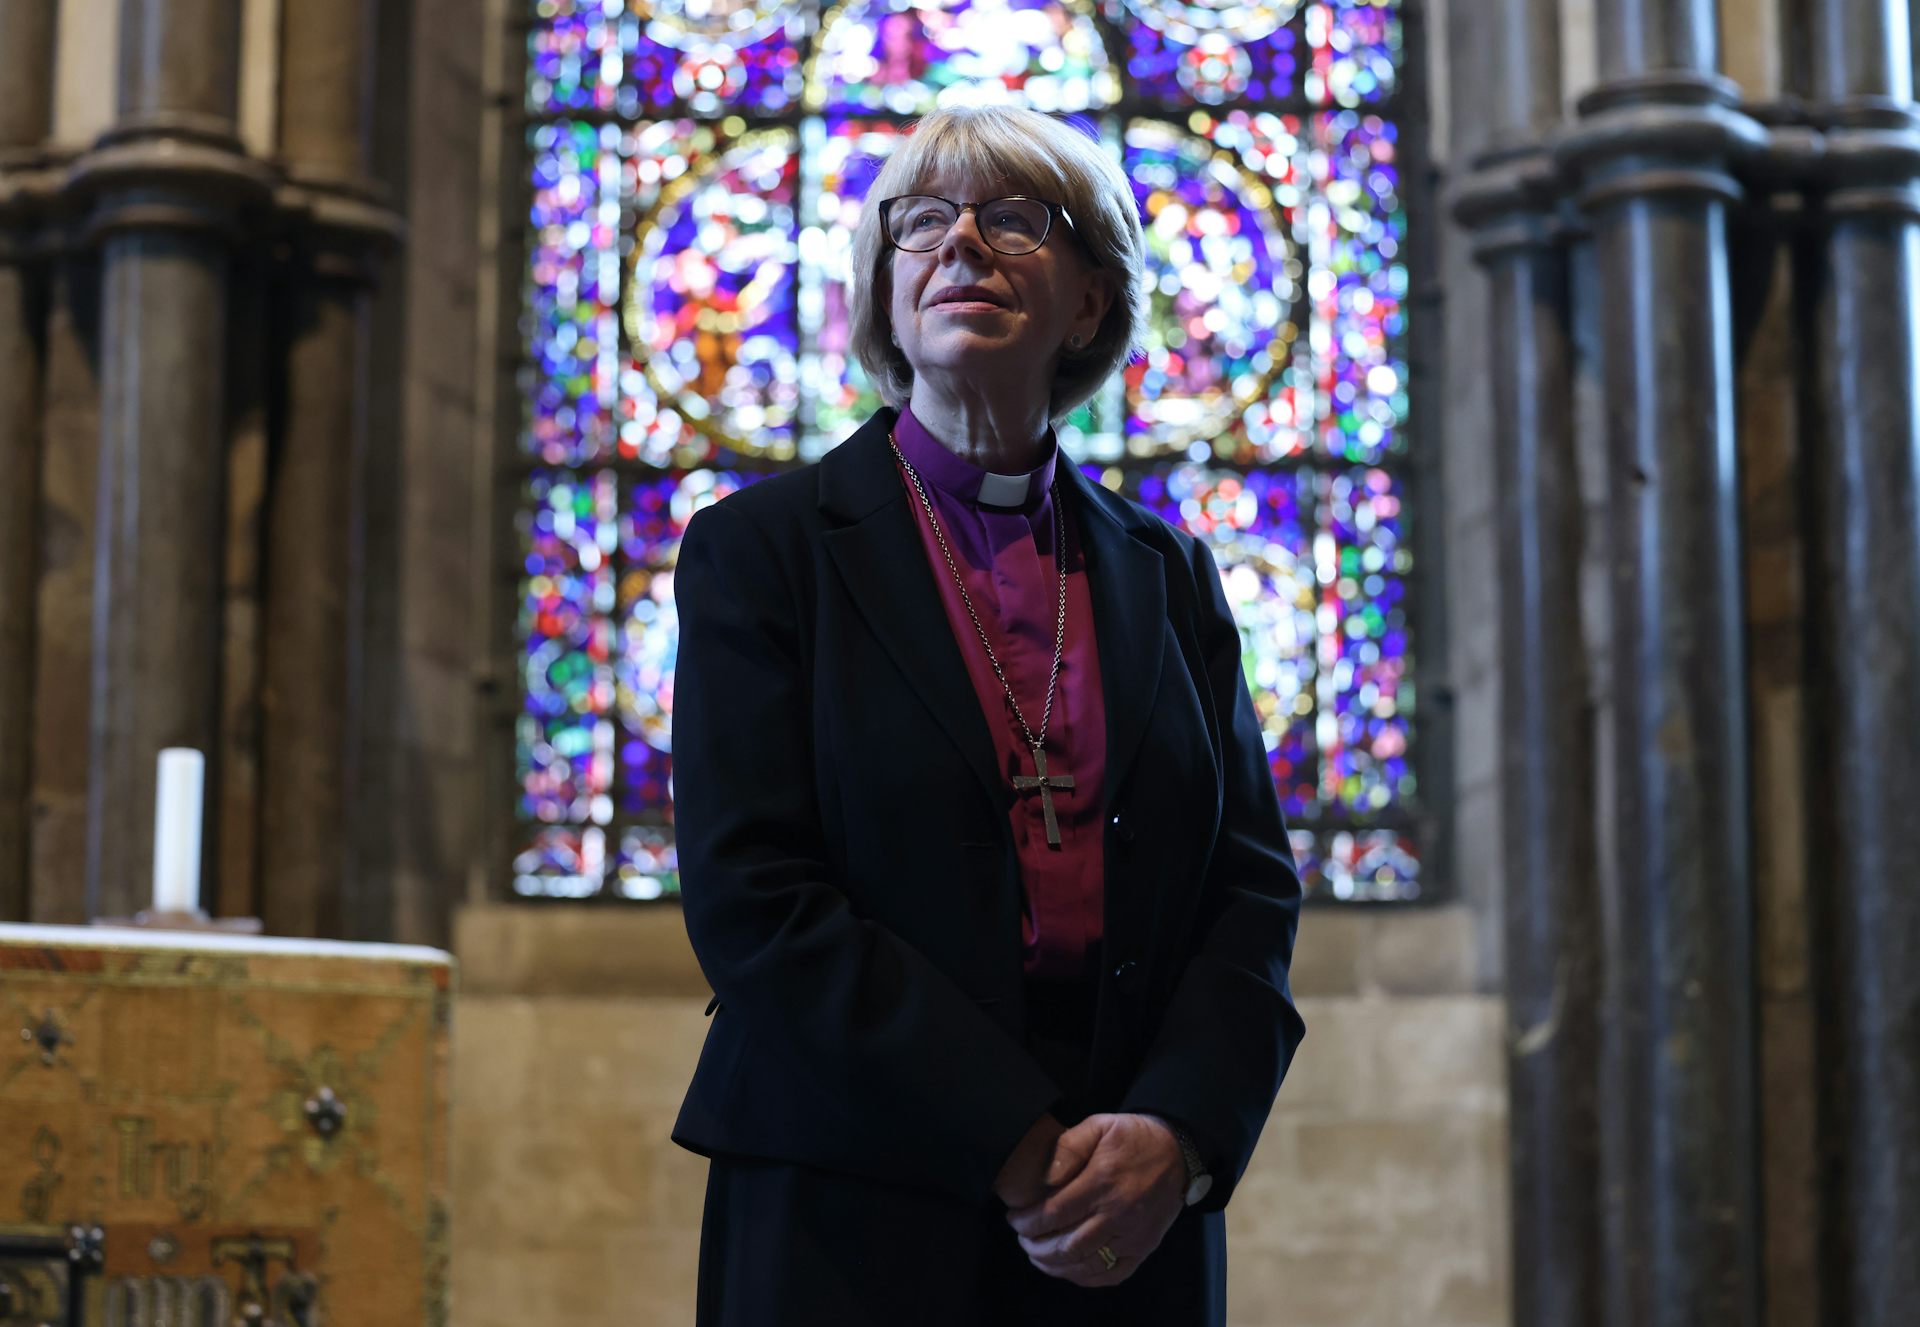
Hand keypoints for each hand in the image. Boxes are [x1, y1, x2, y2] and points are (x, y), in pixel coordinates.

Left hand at [1005, 1113, 1185, 1286]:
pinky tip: (1069, 1268)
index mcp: (1102, 1182)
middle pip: (1066, 1246)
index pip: (1054, 1214)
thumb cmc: (1132, 1137)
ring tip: (1038, 1254)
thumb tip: (1044, 1177)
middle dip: (1036, 1247)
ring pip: (1085, 1265)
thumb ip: (1068, 1146)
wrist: (1177, 1151)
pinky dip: (1085, 1277)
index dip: (1027, 1222)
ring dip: (1054, 1265)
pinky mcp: (1143, 1248)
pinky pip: (1111, 1275)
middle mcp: (1118, 1214)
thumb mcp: (1099, 1126)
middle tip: (1023, 1238)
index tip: (1014, 1219)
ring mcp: (1132, 1236)